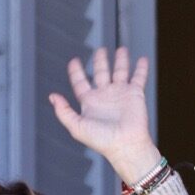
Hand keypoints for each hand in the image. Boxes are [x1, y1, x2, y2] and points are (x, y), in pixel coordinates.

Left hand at [48, 47, 160, 184]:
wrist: (126, 145)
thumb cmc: (102, 140)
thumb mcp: (77, 127)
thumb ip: (63, 111)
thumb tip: (52, 96)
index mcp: (90, 102)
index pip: (81, 83)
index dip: (76, 71)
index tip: (74, 61)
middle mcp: (105, 96)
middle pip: (101, 73)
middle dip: (100, 61)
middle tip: (100, 50)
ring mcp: (121, 94)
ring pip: (120, 72)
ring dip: (121, 60)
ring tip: (121, 49)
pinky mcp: (135, 94)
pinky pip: (139, 77)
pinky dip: (141, 68)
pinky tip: (142, 59)